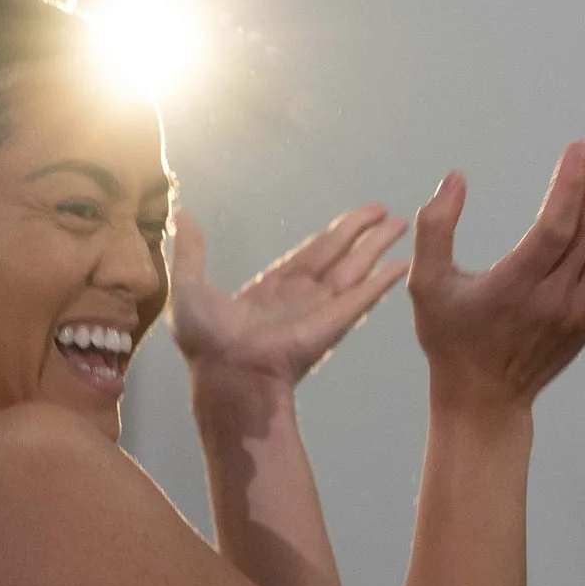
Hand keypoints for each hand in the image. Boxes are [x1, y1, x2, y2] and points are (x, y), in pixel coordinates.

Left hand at [169, 205, 408, 398]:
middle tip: (387, 212)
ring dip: (377, 246)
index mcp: (271, 290)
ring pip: (355, 269)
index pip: (309, 256)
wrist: (226, 374)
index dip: (334, 236)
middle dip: (363, 233)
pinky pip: (362, 296)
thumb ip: (190, 252)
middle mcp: (300, 298)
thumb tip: (183, 215)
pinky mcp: (333, 322)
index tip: (357, 218)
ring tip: (401, 224)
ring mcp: (320, 310)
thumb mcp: (188, 287)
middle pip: (339, 256)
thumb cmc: (206, 341)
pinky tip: (401, 263)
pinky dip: (382, 280)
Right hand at [409, 124, 584, 414]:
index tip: (581, 147)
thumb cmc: (452, 340)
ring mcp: (579, 310)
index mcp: (514, 288)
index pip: (555, 229)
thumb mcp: (426, 287)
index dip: (571, 187)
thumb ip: (435, 229)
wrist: (486, 400)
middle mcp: (554, 299)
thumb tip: (455, 178)